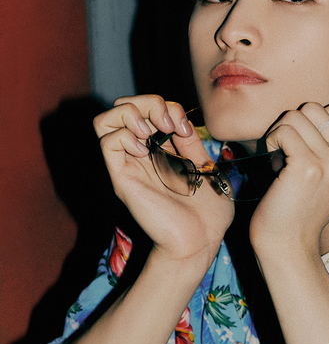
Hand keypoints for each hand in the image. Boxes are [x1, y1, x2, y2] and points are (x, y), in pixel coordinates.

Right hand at [94, 95, 233, 266]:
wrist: (201, 242)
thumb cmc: (209, 214)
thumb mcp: (208, 168)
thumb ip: (192, 145)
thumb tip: (181, 123)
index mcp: (162, 150)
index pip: (149, 108)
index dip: (168, 106)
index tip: (186, 129)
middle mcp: (142, 154)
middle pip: (123, 106)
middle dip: (147, 101)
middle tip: (168, 123)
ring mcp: (130, 165)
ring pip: (105, 120)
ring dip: (130, 113)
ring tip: (150, 130)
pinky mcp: (122, 178)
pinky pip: (106, 142)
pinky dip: (124, 135)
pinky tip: (144, 149)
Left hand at [249, 103, 328, 259]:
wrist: (289, 246)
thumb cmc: (302, 212)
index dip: (311, 122)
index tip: (301, 147)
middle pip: (318, 108)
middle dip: (295, 123)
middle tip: (287, 150)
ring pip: (299, 115)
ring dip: (281, 132)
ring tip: (280, 158)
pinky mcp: (308, 166)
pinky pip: (285, 130)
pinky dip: (272, 141)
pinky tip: (273, 163)